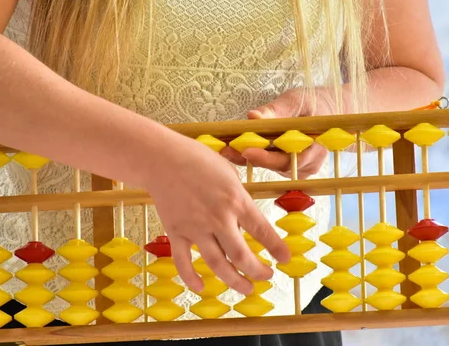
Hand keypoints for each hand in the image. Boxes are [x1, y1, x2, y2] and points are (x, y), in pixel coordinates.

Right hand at [145, 133, 290, 294]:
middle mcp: (218, 218)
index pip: (262, 230)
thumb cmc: (198, 159)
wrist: (162, 158)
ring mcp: (195, 228)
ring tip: (245, 289)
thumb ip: (238, 198)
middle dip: (258, 271)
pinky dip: (191, 278)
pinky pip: (183, 262)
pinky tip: (201, 287)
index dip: (277, 248)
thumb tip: (244, 218)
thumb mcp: (229, 173)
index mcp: (236, 200)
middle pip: (242, 256)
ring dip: (234, 281)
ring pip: (217, 264)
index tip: (285, 259)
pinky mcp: (175, 233)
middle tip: (266, 277)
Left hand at [221, 88, 335, 178]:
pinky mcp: (295, 169)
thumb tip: (252, 116)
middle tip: (227, 150)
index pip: (287, 157)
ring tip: (228, 149)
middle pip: (276, 165)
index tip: (244, 150)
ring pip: (273, 167)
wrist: (330, 110)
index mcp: (315, 144)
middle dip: (250, 158)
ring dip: (251, 158)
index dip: (265, 156)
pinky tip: (240, 150)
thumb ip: (275, 110)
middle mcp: (310, 161)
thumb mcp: (295, 100)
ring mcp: (303, 168)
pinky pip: (273, 166)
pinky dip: (257, 158)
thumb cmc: (313, 102)